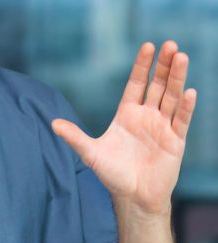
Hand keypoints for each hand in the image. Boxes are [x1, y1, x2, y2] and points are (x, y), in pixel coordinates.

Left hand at [51, 41, 196, 215]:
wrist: (133, 198)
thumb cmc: (112, 174)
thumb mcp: (91, 153)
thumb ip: (74, 136)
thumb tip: (52, 123)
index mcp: (127, 114)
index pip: (136, 83)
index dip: (142, 65)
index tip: (148, 46)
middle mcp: (146, 116)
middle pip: (157, 85)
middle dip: (164, 66)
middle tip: (171, 44)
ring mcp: (162, 127)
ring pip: (172, 97)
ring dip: (178, 78)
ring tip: (182, 57)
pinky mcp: (175, 142)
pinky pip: (181, 121)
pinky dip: (186, 107)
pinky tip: (190, 92)